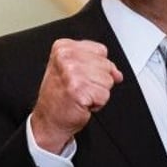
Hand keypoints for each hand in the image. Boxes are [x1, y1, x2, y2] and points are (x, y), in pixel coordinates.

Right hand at [30, 39, 122, 153]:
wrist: (49, 119)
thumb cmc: (59, 96)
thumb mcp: (72, 69)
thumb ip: (96, 64)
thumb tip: (117, 73)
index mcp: (63, 47)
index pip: (101, 50)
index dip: (96, 66)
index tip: (81, 75)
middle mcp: (66, 57)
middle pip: (106, 65)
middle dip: (98, 80)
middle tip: (80, 87)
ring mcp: (72, 73)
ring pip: (108, 80)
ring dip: (98, 92)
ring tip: (81, 94)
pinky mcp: (79, 90)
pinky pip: (105, 95)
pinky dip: (97, 103)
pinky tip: (82, 102)